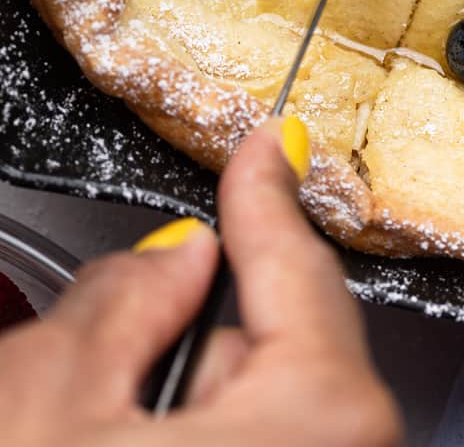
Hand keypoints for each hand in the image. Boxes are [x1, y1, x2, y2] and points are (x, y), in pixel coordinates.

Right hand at [1, 119, 402, 445]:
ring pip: (261, 414)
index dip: (264, 191)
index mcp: (318, 419)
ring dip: (194, 414)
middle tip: (113, 394)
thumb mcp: (48, 408)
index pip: (292, 263)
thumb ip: (117, 303)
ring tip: (112, 441)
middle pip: (273, 348)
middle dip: (199, 341)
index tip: (270, 143)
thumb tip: (171, 256)